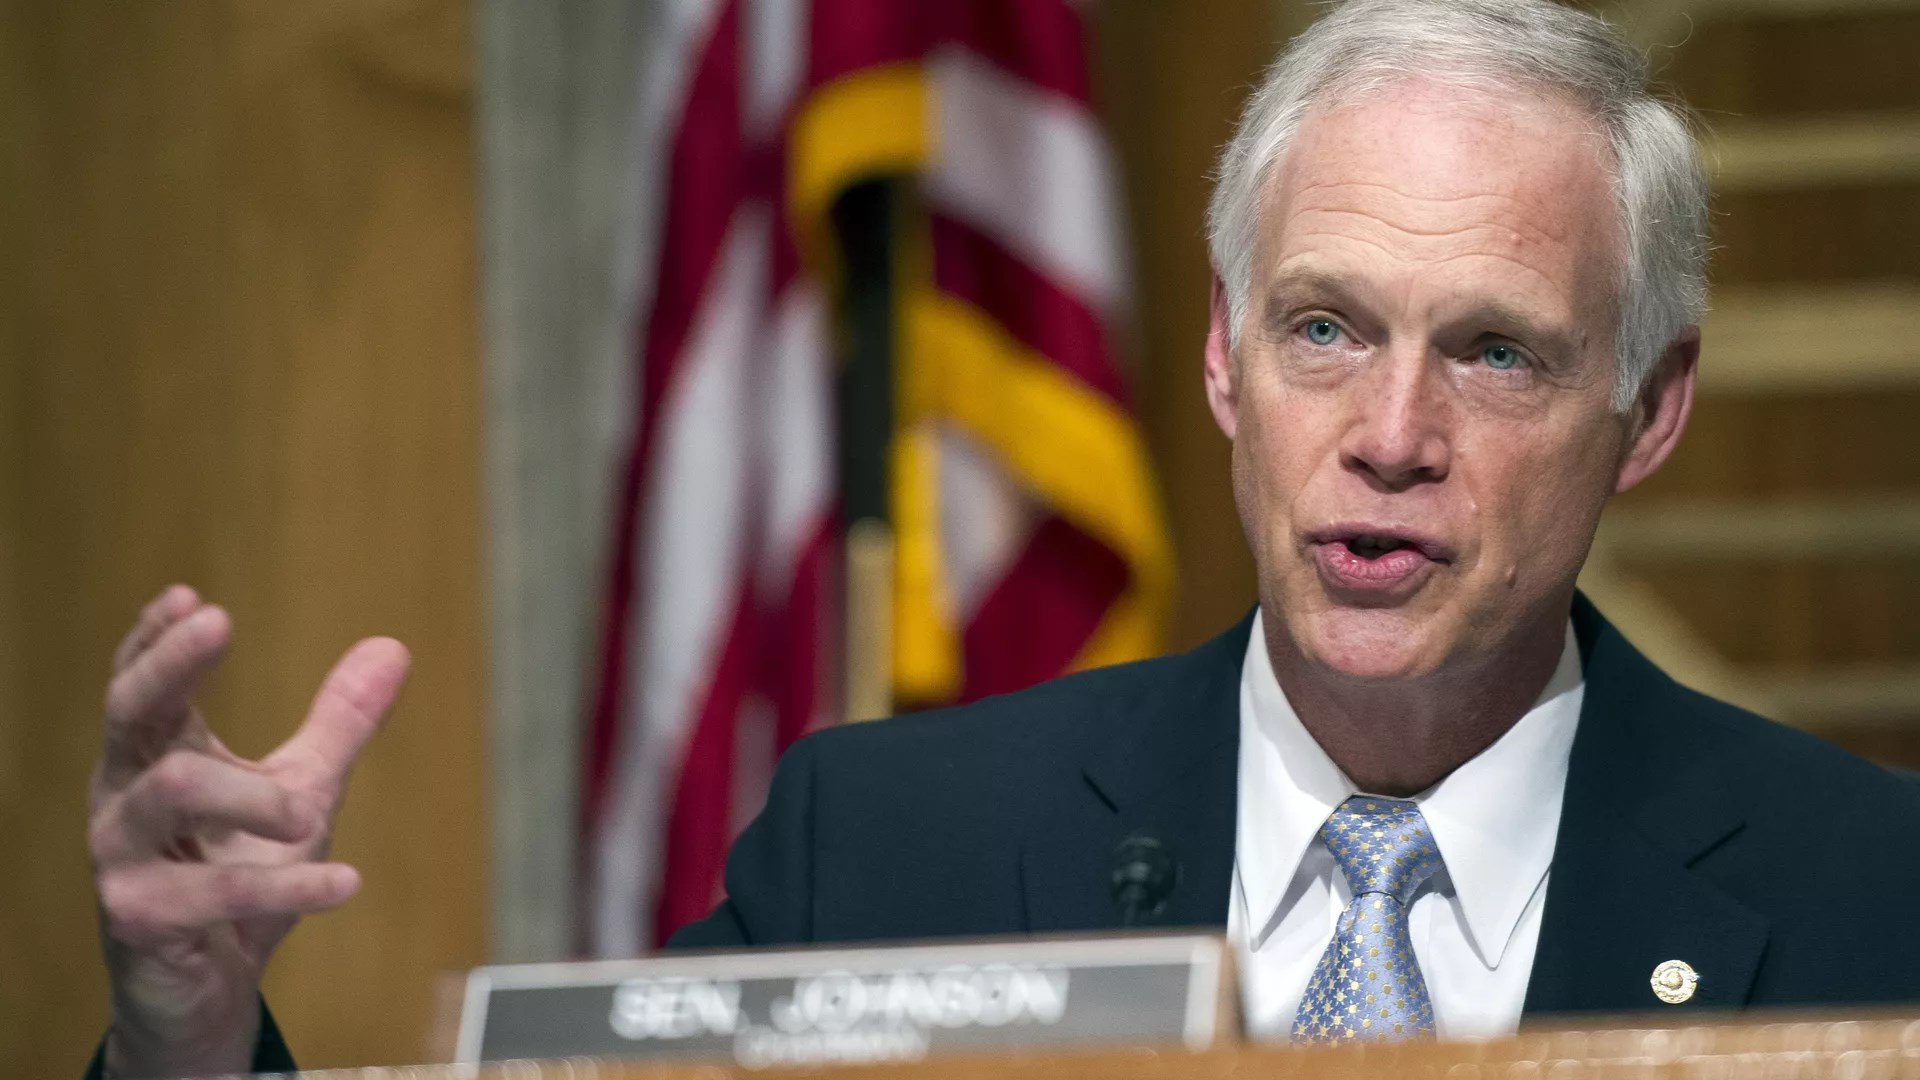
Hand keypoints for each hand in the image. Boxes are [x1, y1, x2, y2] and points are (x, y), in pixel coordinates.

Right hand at [89, 586, 409, 1077]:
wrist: (207, 985)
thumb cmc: (240, 869)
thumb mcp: (299, 789)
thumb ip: (338, 725)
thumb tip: (393, 647)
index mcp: (153, 756)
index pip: (139, 683)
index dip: (156, 638)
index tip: (189, 595)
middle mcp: (124, 796)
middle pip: (130, 711)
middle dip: (171, 664)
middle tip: (219, 620)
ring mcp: (122, 857)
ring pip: (172, 787)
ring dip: (250, 792)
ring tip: (307, 813)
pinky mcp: (142, 917)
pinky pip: (213, 891)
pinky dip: (288, 884)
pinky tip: (346, 882)